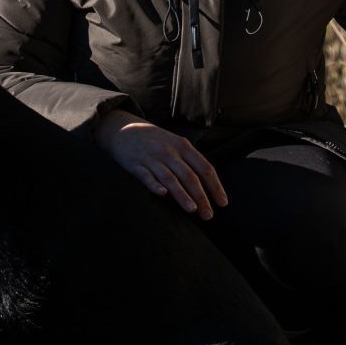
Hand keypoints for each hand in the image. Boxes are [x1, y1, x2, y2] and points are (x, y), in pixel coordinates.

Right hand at [93, 113, 227, 218]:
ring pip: (171, 178)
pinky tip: (162, 194)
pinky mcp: (136, 165)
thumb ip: (189, 161)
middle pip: (189, 176)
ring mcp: (152, 158)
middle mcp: (169, 152)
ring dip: (182, 195)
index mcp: (183, 146)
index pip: (204, 168)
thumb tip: (208, 185)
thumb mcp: (175, 143)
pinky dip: (155, 185)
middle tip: (208, 215)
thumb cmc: (154, 140)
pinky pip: (146, 176)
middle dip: (201, 197)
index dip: (215, 186)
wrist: (122, 129)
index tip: (222, 203)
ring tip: (192, 210)